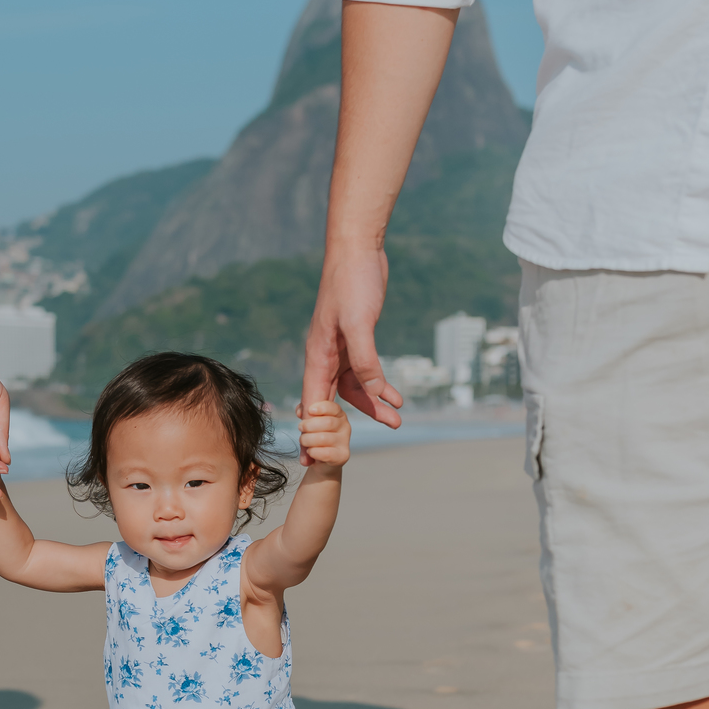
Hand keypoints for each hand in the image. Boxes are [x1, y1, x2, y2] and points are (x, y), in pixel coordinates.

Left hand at [294, 399, 351, 466]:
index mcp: (339, 415)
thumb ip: (304, 412)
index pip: (334, 408)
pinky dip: (313, 452)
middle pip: (328, 422)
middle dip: (309, 425)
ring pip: (323, 438)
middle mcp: (345, 427)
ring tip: (303, 441)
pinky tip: (310, 451)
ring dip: (308, 439)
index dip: (322, 407)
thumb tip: (300, 412)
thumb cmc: (315, 437)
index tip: (310, 410)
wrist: (321, 461)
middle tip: (301, 428)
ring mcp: (345, 442)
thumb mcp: (309, 422)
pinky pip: (326, 453)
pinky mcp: (342, 455)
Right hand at [301, 244, 400, 464]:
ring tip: (397, 420)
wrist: (359, 249)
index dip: (312, 433)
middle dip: (344, 426)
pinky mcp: (357, 340)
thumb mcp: (360, 324)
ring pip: (354, 388)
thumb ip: (365, 361)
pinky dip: (380, 385)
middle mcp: (325, 355)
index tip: (310, 459)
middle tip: (348, 456)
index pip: (313, 402)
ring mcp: (341, 348)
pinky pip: (366, 372)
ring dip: (374, 404)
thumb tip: (374, 393)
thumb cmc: (353, 282)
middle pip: (333, 401)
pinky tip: (397, 396)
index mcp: (318, 354)